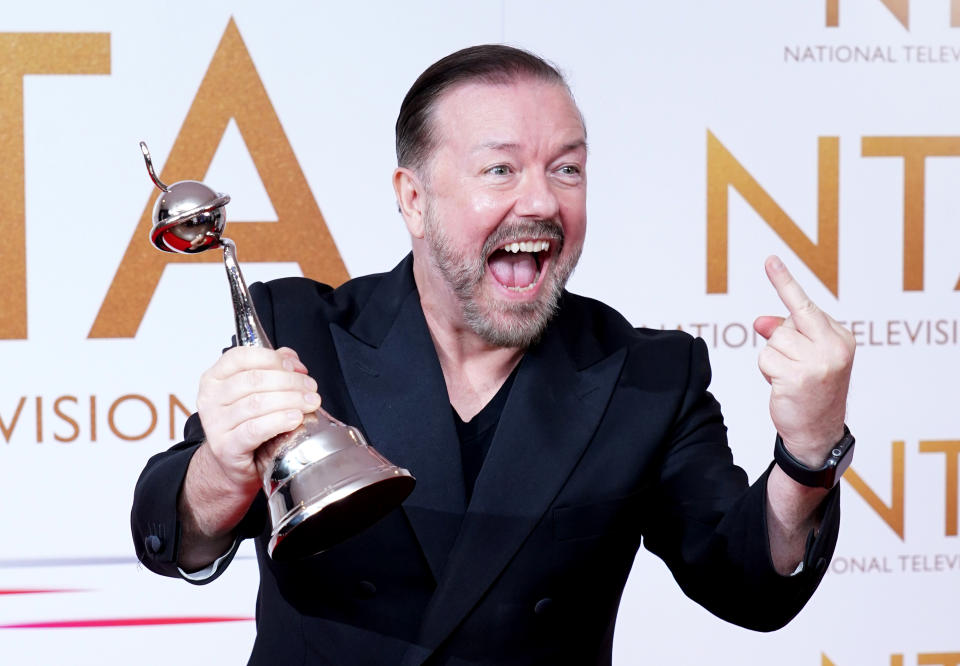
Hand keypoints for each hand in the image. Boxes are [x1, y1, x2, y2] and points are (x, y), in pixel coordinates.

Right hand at [195, 346, 321, 493]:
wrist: (232, 464)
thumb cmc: (246, 424)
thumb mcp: (257, 392)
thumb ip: (273, 369)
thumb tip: (292, 360)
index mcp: (215, 378)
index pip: (241, 357)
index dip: (273, 359)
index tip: (296, 368)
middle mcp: (210, 399)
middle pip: (254, 380)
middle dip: (289, 382)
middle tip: (311, 388)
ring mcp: (215, 424)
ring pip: (257, 403)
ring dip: (290, 400)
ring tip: (310, 403)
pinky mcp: (225, 447)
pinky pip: (255, 429)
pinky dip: (279, 421)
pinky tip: (295, 418)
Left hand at [753, 256, 854, 465]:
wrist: (817, 432)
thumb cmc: (811, 390)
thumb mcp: (805, 356)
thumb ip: (786, 333)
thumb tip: (760, 321)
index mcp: (841, 338)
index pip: (805, 305)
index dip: (784, 283)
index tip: (769, 260)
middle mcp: (833, 347)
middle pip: (786, 323)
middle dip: (780, 339)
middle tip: (795, 365)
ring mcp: (817, 363)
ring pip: (773, 342)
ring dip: (774, 360)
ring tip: (790, 378)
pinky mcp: (797, 377)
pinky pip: (765, 360)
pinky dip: (767, 372)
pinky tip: (784, 387)